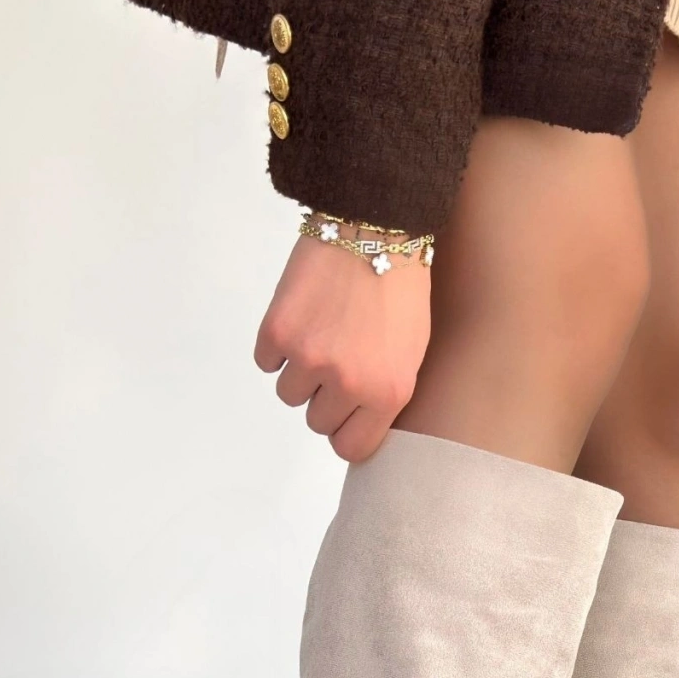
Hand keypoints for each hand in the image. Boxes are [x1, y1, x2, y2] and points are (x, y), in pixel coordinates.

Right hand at [254, 234, 430, 461]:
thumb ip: (383, 397)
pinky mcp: (279, 332)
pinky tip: (301, 318)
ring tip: (321, 332)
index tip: (344, 416)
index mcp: (387, 395)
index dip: (344, 432)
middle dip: (324, 397)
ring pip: (289, 394)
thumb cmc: (400, 291)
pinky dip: (278, 346)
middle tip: (337, 359)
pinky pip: (267, 362)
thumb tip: (354, 427)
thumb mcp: (411, 354)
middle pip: (317, 422)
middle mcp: (348, 384)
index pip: (349, 448)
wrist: (374, 229)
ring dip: (300, 371)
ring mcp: (310, 359)